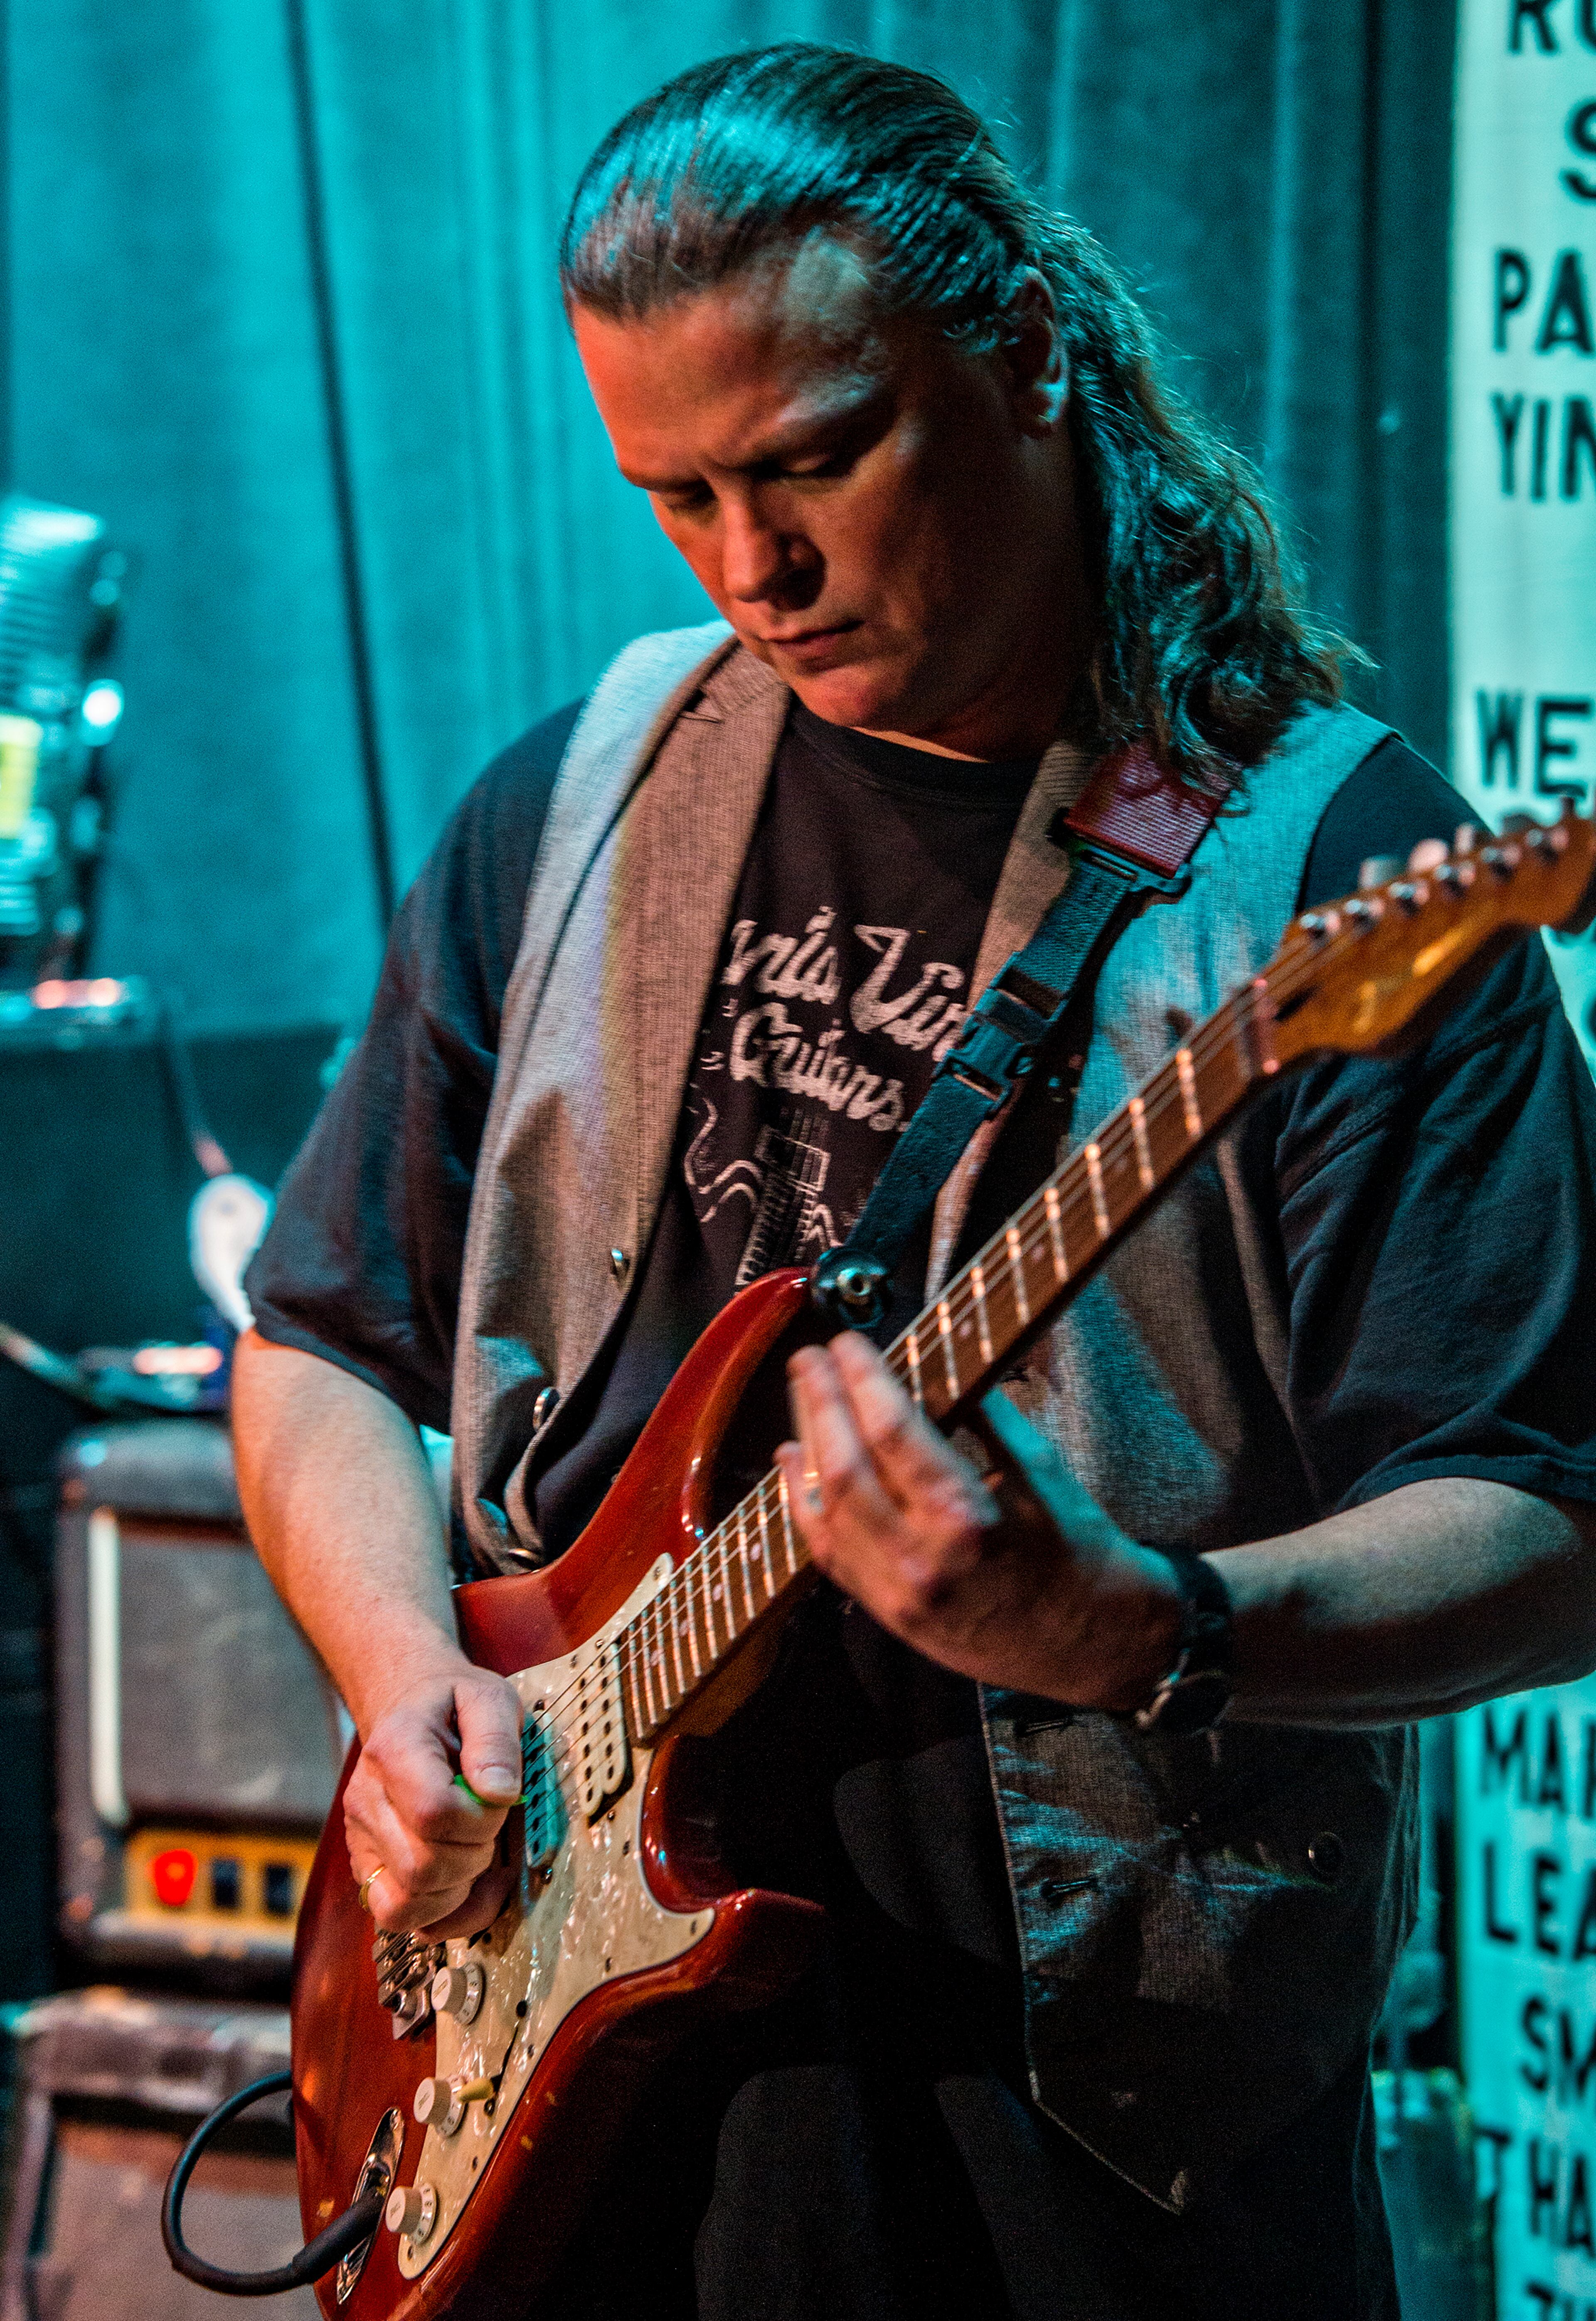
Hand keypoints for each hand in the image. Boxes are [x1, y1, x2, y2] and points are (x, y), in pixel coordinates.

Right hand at [343, 1660, 523, 1936]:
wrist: (410, 1706)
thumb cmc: (453, 1706)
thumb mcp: (488, 1698)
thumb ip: (496, 1740)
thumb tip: (499, 1793)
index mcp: (395, 1749)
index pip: (432, 1813)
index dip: (479, 1821)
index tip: (497, 1800)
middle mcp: (367, 1799)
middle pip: (421, 1867)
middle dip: (474, 1857)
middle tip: (490, 1826)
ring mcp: (363, 1838)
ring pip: (404, 1905)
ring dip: (456, 1890)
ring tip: (475, 1851)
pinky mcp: (368, 1866)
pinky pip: (398, 1917)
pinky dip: (441, 1913)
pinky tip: (465, 1882)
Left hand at [779, 1333, 1181, 1706]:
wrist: (1090, 1642)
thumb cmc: (1077, 1550)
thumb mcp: (1041, 1469)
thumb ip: (982, 1415)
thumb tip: (934, 1362)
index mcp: (966, 1518)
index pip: (893, 1432)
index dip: (862, 1379)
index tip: (848, 1344)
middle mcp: (921, 1560)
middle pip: (846, 1467)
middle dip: (820, 1403)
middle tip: (809, 1358)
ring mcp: (897, 1594)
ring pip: (826, 1510)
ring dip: (806, 1445)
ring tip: (802, 1397)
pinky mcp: (888, 1615)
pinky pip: (828, 1553)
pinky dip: (805, 1503)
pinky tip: (795, 1463)